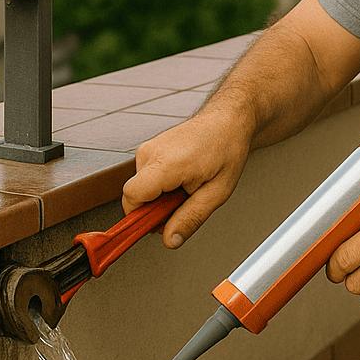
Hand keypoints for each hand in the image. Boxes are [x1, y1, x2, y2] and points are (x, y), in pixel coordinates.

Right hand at [122, 107, 250, 248]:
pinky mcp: (148, 148)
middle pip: (137, 196)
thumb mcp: (217, 192)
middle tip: (185, 202)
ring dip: (160, 196)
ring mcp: (148, 148)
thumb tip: (170, 240)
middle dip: (156, 209)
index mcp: (167, 163)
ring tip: (187, 186)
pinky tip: (182, 177)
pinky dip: (160, 184)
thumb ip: (191, 218)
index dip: (140, 217)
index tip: (156, 225)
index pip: (132, 196)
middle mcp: (151, 152)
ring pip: (141, 188)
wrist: (227, 120)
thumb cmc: (226, 148)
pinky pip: (145, 177)